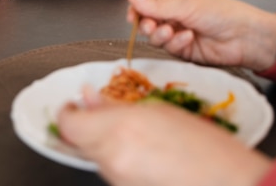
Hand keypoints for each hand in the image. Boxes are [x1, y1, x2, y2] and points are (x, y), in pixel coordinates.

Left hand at [57, 94, 271, 185]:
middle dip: (89, 126)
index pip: (68, 124)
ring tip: (141, 137)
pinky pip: (113, 173)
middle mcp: (112, 159)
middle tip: (109, 114)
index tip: (74, 105)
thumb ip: (116, 105)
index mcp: (119, 130)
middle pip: (79, 142)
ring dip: (107, 144)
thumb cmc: (208, 148)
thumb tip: (89, 97)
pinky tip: (147, 155)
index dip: (67, 112)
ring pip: (96, 158)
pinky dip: (121, 161)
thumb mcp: (161, 112)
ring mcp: (118, 181)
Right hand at [126, 0, 275, 71]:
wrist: (245, 37)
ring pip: (156, 38)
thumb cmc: (222, 13)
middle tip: (152, 26)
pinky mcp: (184, 51)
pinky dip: (176, 44)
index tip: (132, 16)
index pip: (147, 3)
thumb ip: (155, 5)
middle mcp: (174, 15)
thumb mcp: (186, 5)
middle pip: (147, 22)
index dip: (137, 10)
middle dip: (148, 25)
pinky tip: (189, 38)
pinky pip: (169, 49)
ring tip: (173, 31)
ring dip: (161, 35)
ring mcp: (178, 33)